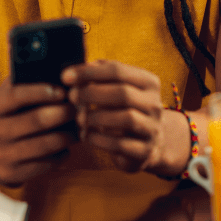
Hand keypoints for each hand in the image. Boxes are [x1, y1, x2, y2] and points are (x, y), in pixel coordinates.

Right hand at [0, 78, 76, 185]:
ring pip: (45, 144)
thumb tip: (46, 64)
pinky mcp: (11, 175)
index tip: (62, 90)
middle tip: (79, 108)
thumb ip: (19, 82)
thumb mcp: (1, 99)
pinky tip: (66, 146)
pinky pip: (45, 164)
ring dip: (68, 135)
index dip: (41, 92)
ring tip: (78, 127)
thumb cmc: (1, 118)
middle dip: (63, 113)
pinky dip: (61, 154)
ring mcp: (0, 156)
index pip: (16, 96)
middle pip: (36, 120)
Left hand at [63, 60, 182, 174]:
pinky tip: (86, 135)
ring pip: (126, 118)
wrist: (147, 144)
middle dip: (91, 93)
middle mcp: (155, 104)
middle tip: (72, 97)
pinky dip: (99, 139)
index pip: (117, 70)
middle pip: (123, 93)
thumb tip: (73, 74)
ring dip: (96, 117)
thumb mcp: (115, 89)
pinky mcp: (146, 151)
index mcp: (148, 82)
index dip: (88, 72)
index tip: (65, 77)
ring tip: (79, 119)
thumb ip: (97, 77)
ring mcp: (153, 128)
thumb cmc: (122, 110)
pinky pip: (121, 144)